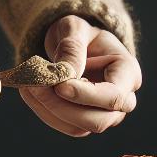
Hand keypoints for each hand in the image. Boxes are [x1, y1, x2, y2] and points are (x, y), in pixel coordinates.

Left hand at [22, 15, 142, 136]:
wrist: (74, 44)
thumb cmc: (79, 34)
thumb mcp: (75, 28)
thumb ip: (72, 48)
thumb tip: (66, 75)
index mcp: (127, 72)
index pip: (114, 95)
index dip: (86, 95)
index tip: (58, 86)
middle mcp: (123, 98)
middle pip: (100, 120)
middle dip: (64, 107)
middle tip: (35, 86)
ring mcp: (106, 114)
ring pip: (81, 127)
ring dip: (51, 110)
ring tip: (29, 85)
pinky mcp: (86, 121)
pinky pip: (66, 126)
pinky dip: (45, 113)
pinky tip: (31, 93)